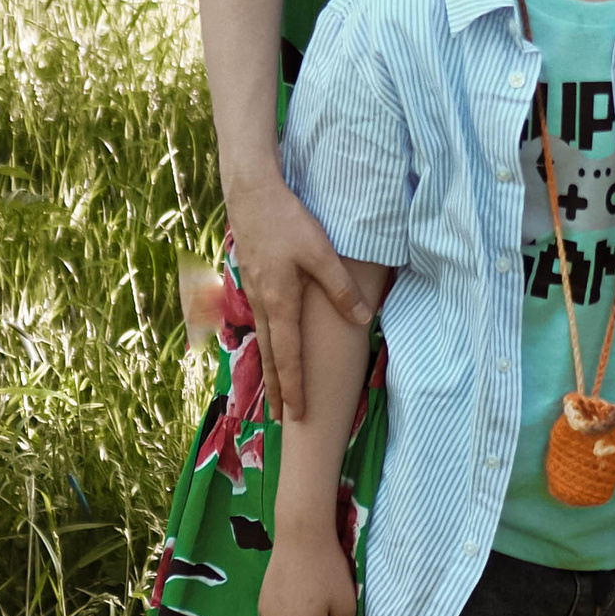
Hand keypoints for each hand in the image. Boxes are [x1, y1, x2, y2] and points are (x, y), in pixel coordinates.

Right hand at [223, 165, 373, 420]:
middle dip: (278, 390)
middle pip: (271, 357)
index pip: (289, 356)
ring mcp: (254, 294)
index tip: (297, 415)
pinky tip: (271, 346)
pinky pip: (261, 324)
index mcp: (280, 303)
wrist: (250, 195)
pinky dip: (266, 345)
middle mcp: (263, 305)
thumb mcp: (320, 252)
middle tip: (280, 420)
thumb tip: (363, 319)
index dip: (294, 387)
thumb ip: (341, 288)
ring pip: (264, 342)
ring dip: (270, 370)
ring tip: (274, 393)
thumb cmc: (287, 222)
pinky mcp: (253, 281)